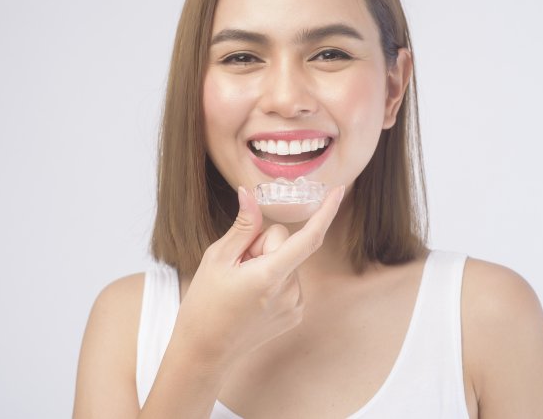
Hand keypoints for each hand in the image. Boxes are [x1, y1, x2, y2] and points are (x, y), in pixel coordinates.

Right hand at [172, 185, 344, 369]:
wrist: (205, 351)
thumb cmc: (205, 304)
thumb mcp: (217, 258)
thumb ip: (243, 226)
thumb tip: (249, 194)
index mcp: (270, 276)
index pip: (308, 238)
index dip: (326, 212)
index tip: (338, 191)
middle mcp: (290, 292)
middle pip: (286, 244)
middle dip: (262, 245)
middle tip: (237, 266)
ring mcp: (295, 305)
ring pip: (287, 261)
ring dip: (267, 264)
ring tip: (242, 286)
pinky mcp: (295, 314)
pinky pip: (289, 279)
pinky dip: (273, 279)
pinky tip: (252, 296)